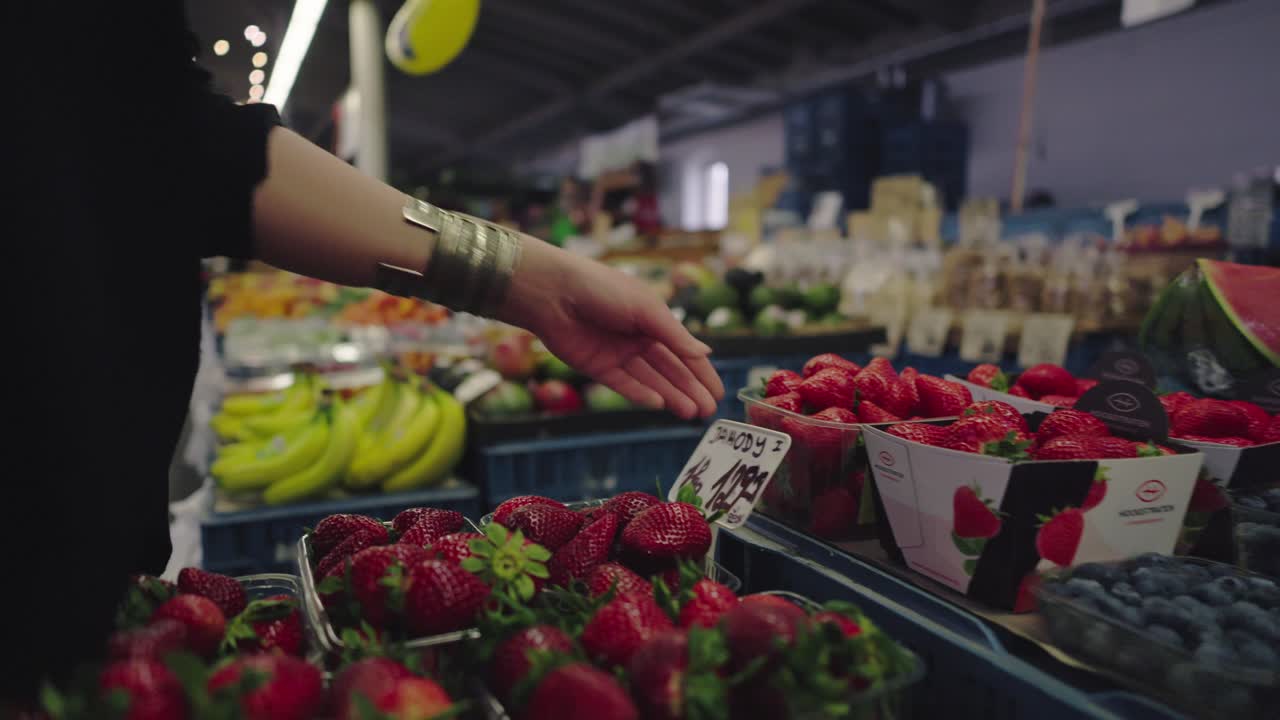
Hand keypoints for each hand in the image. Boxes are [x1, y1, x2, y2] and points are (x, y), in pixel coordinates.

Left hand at [500, 240, 723, 418]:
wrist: (554, 293)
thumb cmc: (602, 289)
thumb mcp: (646, 309)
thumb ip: (674, 334)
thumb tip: (706, 353)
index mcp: (653, 320)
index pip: (683, 350)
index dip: (702, 371)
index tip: (718, 393)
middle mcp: (637, 338)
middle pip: (670, 369)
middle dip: (690, 389)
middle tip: (708, 411)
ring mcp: (618, 354)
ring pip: (651, 380)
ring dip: (671, 396)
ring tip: (691, 412)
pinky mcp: (597, 368)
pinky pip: (624, 385)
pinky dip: (642, 394)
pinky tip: (660, 404)